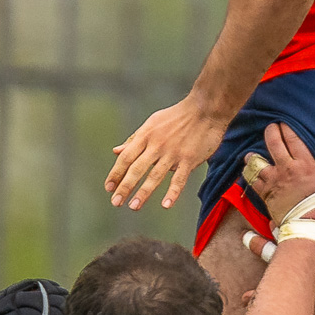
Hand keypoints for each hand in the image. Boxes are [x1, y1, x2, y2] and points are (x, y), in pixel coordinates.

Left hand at [106, 96, 224, 210]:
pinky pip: (179, 178)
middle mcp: (157, 145)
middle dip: (125, 187)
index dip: (116, 173)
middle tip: (116, 202)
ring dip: (143, 192)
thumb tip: (116, 151)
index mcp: (146, 135)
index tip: (108, 187)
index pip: (126, 157)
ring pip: (155, 176)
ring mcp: (173, 153)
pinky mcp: (189, 159)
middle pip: (137, 169)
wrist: (206, 108)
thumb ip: (134, 139)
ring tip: (133, 206)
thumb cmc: (177, 116)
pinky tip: (166, 204)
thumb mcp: (152, 123)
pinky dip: (173, 192)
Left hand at [245, 122, 314, 233]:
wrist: (307, 229)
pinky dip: (250, 174)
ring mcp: (275, 180)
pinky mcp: (266, 194)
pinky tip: (248, 170)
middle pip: (274, 142)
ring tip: (252, 154)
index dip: (287, 127)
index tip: (285, 122)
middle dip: (271, 131)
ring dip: (254, 156)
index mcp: (308, 165)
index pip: (294, 138)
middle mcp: (288, 168)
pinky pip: (253, 180)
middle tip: (271, 127)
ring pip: (258, 161)